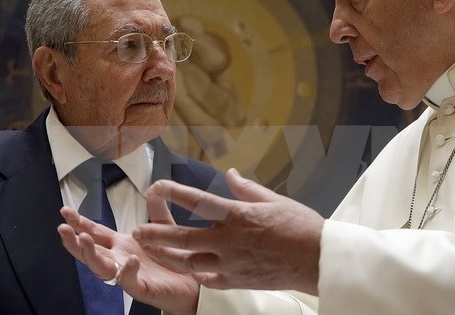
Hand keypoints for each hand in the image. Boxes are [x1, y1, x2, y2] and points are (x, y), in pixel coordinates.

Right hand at [57, 207, 198, 314]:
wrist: (191, 283)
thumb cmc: (173, 258)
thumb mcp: (165, 227)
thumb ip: (157, 209)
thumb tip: (153, 187)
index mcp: (122, 244)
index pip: (96, 232)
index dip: (80, 222)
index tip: (65, 211)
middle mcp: (120, 258)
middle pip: (91, 251)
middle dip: (74, 240)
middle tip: (63, 228)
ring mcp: (127, 274)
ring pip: (102, 268)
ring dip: (91, 254)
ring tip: (84, 240)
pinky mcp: (141, 288)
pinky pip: (129, 281)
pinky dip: (127, 271)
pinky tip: (130, 260)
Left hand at [135, 168, 324, 294]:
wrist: (317, 259)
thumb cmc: (299, 225)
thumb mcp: (273, 199)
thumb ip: (246, 188)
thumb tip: (230, 173)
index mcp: (238, 215)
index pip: (198, 201)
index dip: (174, 192)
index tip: (156, 186)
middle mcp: (230, 240)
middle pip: (184, 237)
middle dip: (157, 233)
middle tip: (137, 230)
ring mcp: (232, 263)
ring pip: (190, 262)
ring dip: (167, 255)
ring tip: (150, 250)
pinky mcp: (237, 280)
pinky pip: (208, 278)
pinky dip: (195, 272)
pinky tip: (186, 269)